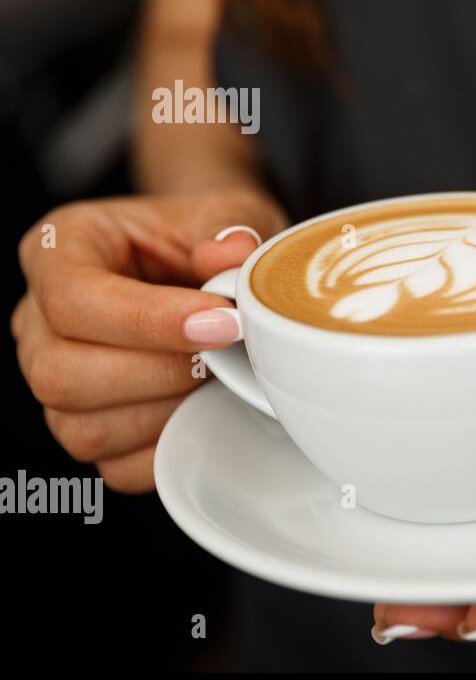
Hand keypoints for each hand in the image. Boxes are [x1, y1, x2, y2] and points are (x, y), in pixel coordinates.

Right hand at [12, 190, 286, 491]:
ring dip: (166, 412)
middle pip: (58, 373)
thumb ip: (229, 228)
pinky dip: (169, 448)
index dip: (149, 321)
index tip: (224, 323)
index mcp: (61, 249)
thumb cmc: (210, 236)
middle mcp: (39, 319)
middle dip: (159, 373)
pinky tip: (207, 410)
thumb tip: (232, 254)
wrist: (216, 268)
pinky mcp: (89, 426)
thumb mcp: (229, 212)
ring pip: (81, 428)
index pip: (73, 298)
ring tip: (221, 377)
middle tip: (228, 355)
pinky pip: (114, 466)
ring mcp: (56, 379)